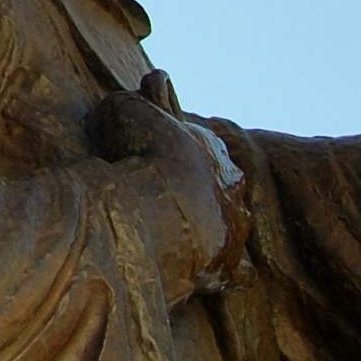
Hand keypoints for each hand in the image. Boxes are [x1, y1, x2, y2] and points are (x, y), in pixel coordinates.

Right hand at [90, 70, 247, 302]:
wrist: (156, 208)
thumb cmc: (140, 154)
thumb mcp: (127, 110)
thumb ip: (136, 102)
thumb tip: (144, 88)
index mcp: (213, 148)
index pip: (200, 147)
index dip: (177, 153)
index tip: (159, 159)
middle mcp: (231, 186)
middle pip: (222, 185)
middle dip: (205, 190)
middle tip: (174, 200)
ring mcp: (233, 226)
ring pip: (231, 224)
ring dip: (213, 227)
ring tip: (186, 237)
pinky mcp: (226, 264)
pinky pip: (233, 271)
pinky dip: (220, 271)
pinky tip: (203, 272)